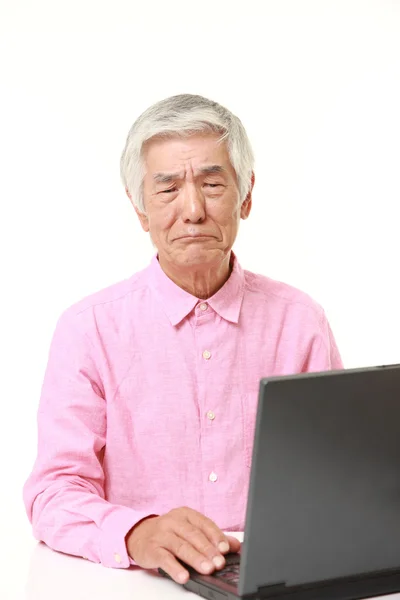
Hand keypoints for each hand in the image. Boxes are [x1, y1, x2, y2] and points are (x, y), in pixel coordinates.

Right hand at [126, 507, 240, 583]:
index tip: (226, 549)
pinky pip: (164, 559)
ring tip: (207, 570)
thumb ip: (212, 537)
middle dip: (208, 550)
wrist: (139, 534)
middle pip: (193, 536)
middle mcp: (173, 521)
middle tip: (219, 563)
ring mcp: (161, 534)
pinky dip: (175, 568)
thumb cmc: (170, 533)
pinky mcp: (151, 549)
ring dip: (195, 559)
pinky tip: (184, 576)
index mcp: (186, 514)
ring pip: (181, 546)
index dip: (216, 536)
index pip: (204, 524)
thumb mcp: (190, 530)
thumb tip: (236, 545)